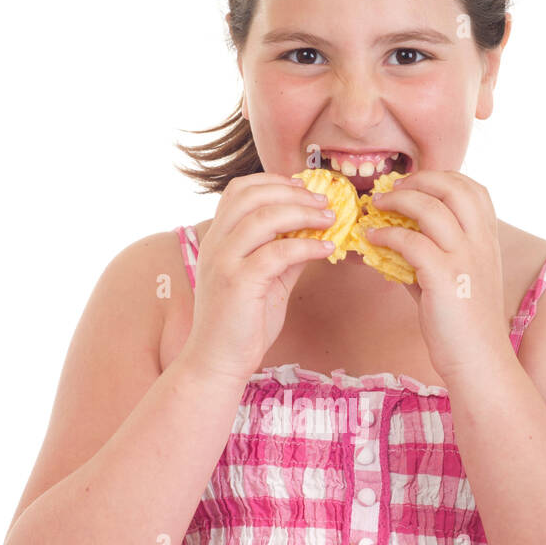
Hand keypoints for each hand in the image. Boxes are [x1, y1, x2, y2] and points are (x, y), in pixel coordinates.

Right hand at [181, 173, 336, 383]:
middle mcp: (216, 243)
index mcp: (218, 239)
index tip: (304, 188)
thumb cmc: (242, 325)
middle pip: (252, 195)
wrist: (217, 362)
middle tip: (325, 202)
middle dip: (293, 193)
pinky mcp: (237, 282)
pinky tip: (326, 250)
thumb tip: (314, 231)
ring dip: (303, 213)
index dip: (274, 182)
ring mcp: (224, 261)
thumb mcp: (267, 281)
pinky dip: (307, 246)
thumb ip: (284, 254)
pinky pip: (278, 252)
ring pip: (265, 217)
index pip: (239, 190)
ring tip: (330, 219)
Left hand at [366, 170, 510, 379]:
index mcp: (488, 240)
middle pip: (453, 187)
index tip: (414, 185)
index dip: (440, 179)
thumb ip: (430, 256)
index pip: (472, 189)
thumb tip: (392, 242)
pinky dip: (387, 235)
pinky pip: (410, 241)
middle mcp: (481, 243)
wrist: (477, 360)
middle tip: (391, 191)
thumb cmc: (463, 325)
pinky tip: (372, 240)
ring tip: (376, 208)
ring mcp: (465, 258)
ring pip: (431, 207)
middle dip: (418, 180)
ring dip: (398, 202)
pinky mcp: (444, 277)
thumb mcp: (455, 280)